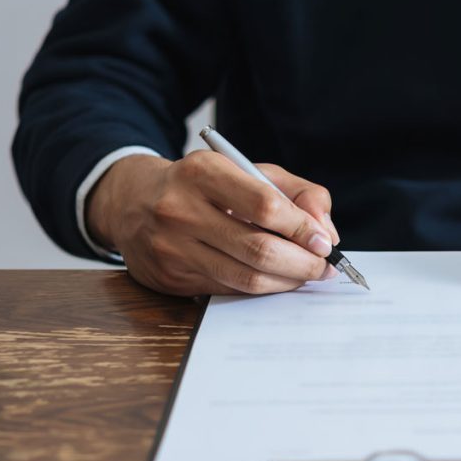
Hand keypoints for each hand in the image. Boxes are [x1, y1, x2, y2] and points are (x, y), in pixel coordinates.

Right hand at [86, 151, 340, 295]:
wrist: (134, 201)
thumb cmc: (204, 186)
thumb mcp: (249, 171)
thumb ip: (297, 193)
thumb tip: (325, 233)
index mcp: (203, 172)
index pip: (266, 205)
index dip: (302, 229)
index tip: (324, 243)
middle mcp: (181, 209)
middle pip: (258, 249)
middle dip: (302, 264)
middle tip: (324, 268)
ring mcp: (171, 246)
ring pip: (245, 277)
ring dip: (286, 282)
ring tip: (305, 276)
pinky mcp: (169, 277)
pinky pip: (228, 290)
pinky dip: (260, 288)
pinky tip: (276, 281)